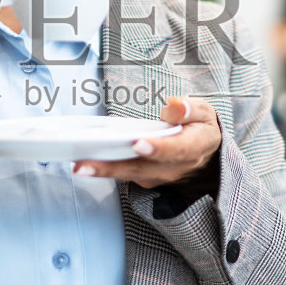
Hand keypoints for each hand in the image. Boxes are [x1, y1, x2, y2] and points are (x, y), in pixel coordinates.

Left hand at [74, 96, 221, 190]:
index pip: (175, 150)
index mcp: (193, 147)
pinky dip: (106, 169)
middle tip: (86, 165)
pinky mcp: (145, 178)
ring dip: (104, 171)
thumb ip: (190, 109)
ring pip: (129, 174)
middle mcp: (174, 167)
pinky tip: (87, 163)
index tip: (139, 144)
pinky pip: (124, 174)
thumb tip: (175, 106)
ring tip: (80, 166)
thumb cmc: (199, 128)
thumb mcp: (203, 112)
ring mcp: (158, 176)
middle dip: (113, 167)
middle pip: (142, 168)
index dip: (157, 148)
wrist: (205, 154)